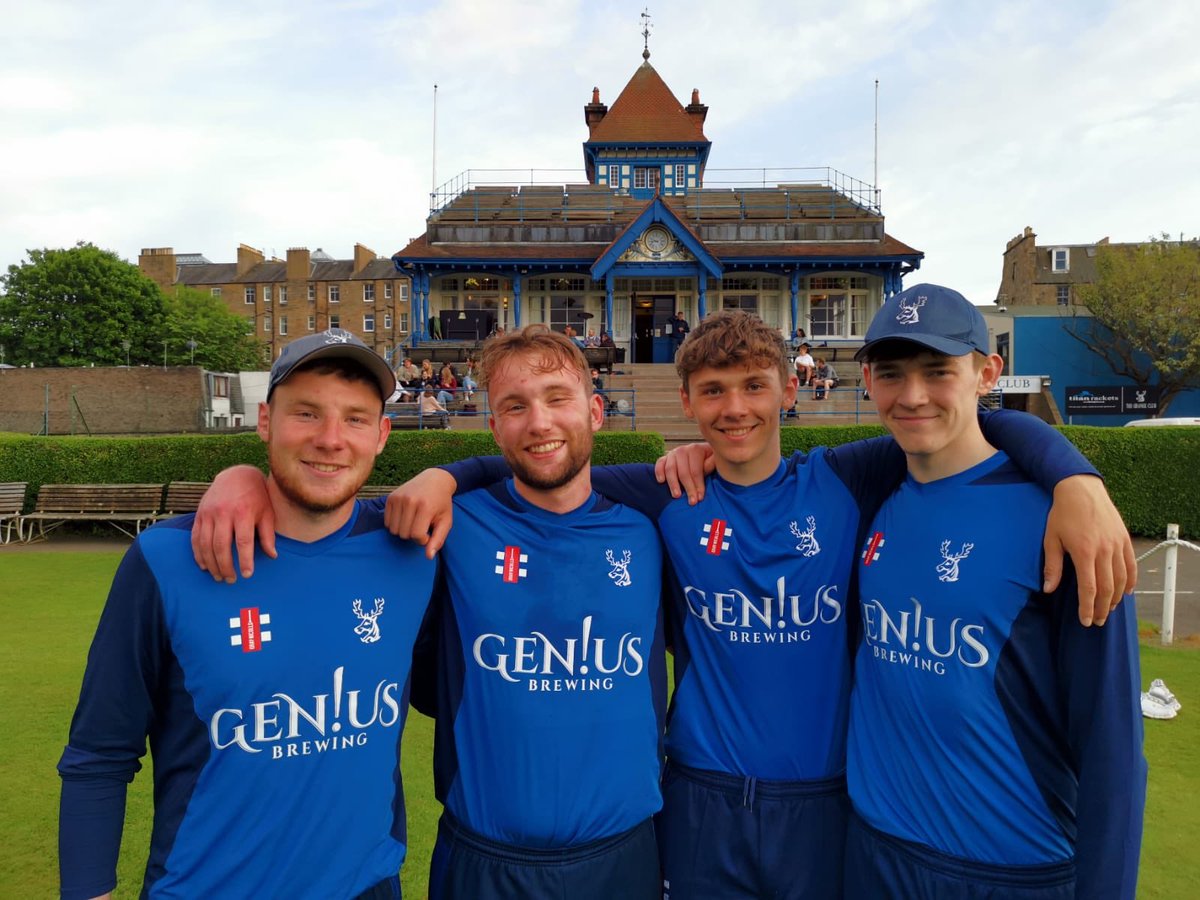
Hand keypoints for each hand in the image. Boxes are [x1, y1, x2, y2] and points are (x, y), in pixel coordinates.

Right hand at [190, 466, 273, 581]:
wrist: (237, 475)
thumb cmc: (257, 496)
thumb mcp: (267, 512)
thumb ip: (268, 534)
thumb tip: (273, 556)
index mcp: (243, 512)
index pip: (243, 542)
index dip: (245, 560)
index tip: (247, 575)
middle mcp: (223, 513)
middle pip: (221, 546)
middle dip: (225, 566)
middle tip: (231, 580)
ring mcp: (209, 513)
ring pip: (206, 544)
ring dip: (211, 564)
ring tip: (219, 576)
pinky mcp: (199, 515)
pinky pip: (195, 538)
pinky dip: (198, 554)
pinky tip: (204, 566)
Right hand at [384, 468, 457, 558]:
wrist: (434, 480)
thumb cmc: (442, 504)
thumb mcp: (446, 521)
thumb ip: (438, 540)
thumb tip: (429, 557)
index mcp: (425, 507)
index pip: (417, 535)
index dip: (424, 539)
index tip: (430, 532)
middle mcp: (409, 501)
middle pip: (404, 534)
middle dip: (413, 535)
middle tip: (422, 525)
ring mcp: (398, 498)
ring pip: (394, 530)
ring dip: (404, 530)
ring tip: (414, 521)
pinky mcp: (391, 497)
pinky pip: (387, 522)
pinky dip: (396, 524)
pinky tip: (406, 517)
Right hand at [653, 443, 715, 503]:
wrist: (701, 453)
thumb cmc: (708, 460)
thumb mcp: (714, 460)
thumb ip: (711, 463)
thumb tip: (706, 468)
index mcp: (696, 450)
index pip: (696, 470)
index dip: (698, 485)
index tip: (700, 498)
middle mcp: (683, 450)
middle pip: (683, 472)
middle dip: (688, 488)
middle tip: (692, 501)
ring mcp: (672, 454)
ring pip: (670, 469)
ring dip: (673, 484)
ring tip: (677, 496)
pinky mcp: (665, 458)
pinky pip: (659, 464)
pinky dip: (659, 472)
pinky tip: (661, 481)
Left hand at [1044, 475, 1136, 625]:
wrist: (1081, 489)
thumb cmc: (1062, 514)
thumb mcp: (1051, 539)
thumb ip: (1052, 566)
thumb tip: (1048, 590)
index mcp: (1084, 552)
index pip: (1088, 588)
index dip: (1087, 607)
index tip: (1085, 621)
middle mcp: (1104, 551)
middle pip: (1107, 588)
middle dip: (1102, 608)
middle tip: (1097, 621)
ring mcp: (1117, 545)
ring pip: (1122, 579)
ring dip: (1116, 598)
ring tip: (1108, 609)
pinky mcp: (1124, 539)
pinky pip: (1131, 565)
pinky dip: (1131, 581)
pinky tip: (1126, 592)